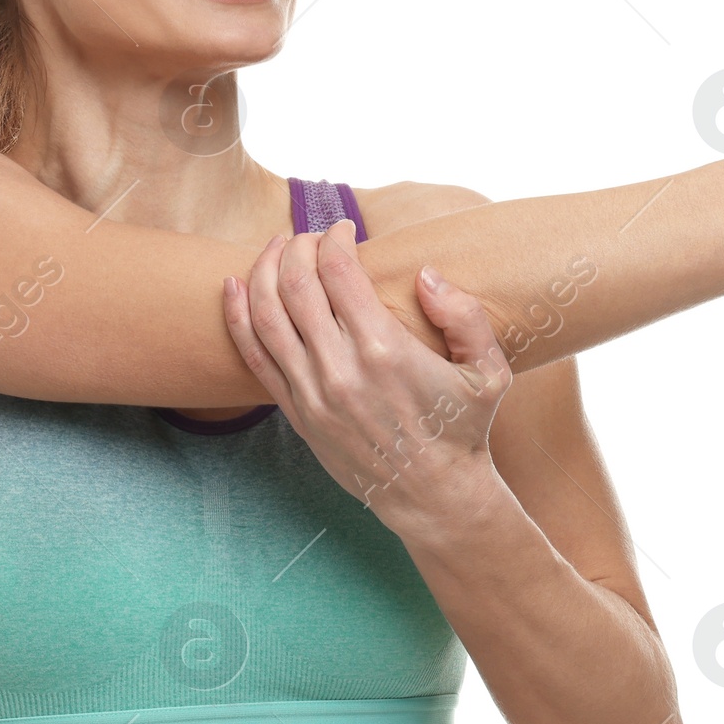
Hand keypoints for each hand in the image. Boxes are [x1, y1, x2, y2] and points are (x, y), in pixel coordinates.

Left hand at [221, 219, 513, 535]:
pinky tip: (233, 284)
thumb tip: (425, 274)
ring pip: (266, 312)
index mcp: (384, 349)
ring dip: (264, 269)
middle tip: (309, 235)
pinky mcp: (296, 413)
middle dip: (297, 245)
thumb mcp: (490, 372)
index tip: (342, 228)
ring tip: (276, 248)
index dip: (335, 237)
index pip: (339, 270)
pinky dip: (236, 314)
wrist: (432, 495)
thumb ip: (464, 316)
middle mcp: (340, 369)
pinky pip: (253, 355)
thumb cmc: (462, 428)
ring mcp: (311, 393)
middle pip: (296, 282)